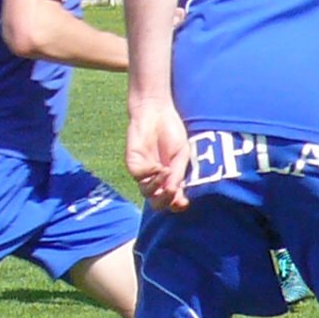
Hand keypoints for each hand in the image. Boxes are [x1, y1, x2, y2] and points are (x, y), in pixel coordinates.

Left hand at [126, 96, 193, 212]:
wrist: (157, 112)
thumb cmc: (172, 131)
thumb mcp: (182, 155)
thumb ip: (178, 174)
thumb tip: (175, 193)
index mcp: (170, 178)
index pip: (172, 200)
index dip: (177, 205)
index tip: (184, 203)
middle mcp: (156, 179)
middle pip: (157, 202)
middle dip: (166, 201)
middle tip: (174, 190)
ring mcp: (143, 172)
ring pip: (146, 192)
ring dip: (158, 187)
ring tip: (167, 171)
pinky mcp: (133, 163)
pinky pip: (139, 176)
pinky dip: (151, 175)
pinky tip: (159, 166)